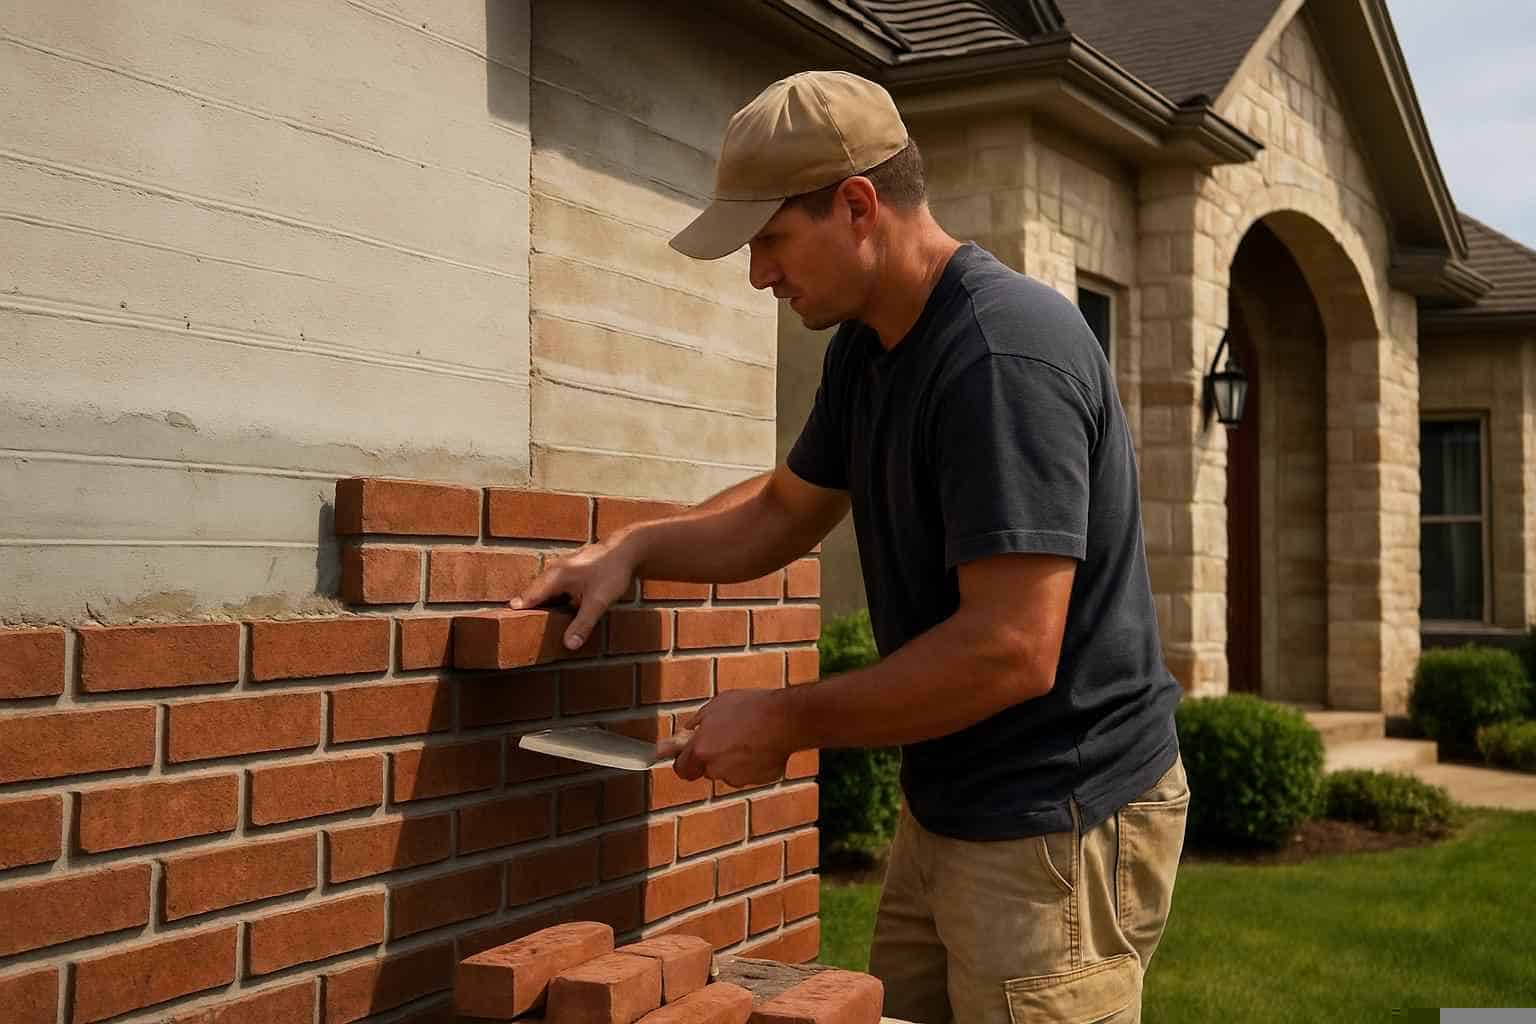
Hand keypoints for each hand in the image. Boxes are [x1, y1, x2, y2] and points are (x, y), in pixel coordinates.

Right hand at [510, 537, 637, 650]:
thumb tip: (568, 645)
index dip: (515, 609)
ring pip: (545, 591)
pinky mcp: (571, 573)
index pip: (528, 597)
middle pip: (533, 593)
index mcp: (555, 577)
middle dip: (524, 608)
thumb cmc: (611, 572)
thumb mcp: (598, 602)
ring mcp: (562, 570)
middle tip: (509, 626)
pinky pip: (555, 589)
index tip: (500, 622)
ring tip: (528, 622)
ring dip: (538, 604)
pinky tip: (555, 612)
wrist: (627, 551)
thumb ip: (583, 624)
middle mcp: (554, 571)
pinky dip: (551, 600)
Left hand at [656, 690, 793, 786]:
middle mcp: (716, 769)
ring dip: (732, 760)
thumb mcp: (716, 706)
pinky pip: (749, 773)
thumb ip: (697, 723)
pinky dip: (752, 764)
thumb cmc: (750, 708)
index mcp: (701, 750)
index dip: (684, 760)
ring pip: (728, 772)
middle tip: (723, 738)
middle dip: (710, 758)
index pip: (681, 768)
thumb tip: (687, 731)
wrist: (785, 719)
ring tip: (747, 737)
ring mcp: (738, 777)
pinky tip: (761, 745)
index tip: (686, 754)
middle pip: (706, 770)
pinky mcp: (758, 780)